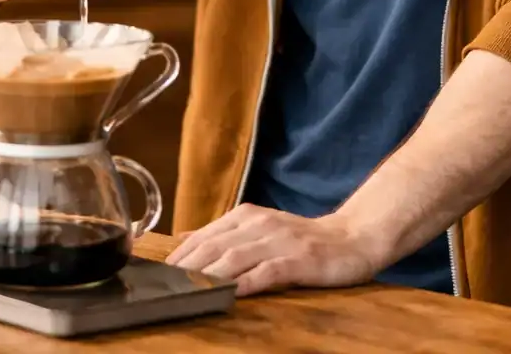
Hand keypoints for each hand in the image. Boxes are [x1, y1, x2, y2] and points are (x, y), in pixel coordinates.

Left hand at [166, 204, 383, 296]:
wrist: (354, 238)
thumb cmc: (303, 240)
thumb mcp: (260, 228)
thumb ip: (223, 234)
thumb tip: (184, 238)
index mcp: (247, 216)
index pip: (203, 236)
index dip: (178, 256)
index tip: (156, 276)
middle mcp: (260, 224)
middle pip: (214, 246)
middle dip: (186, 267)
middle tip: (163, 288)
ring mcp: (280, 241)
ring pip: (235, 257)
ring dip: (209, 275)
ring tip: (187, 291)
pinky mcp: (299, 260)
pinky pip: (266, 272)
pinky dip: (245, 282)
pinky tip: (230, 293)